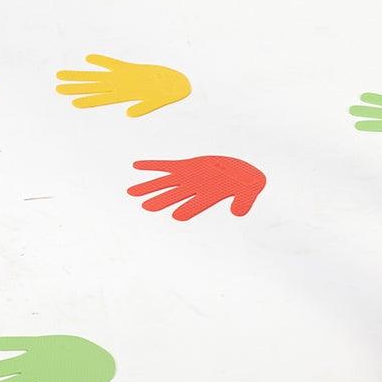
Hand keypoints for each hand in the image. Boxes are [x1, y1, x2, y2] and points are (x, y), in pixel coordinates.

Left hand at [56, 55, 189, 117]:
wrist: (177, 84)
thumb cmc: (169, 94)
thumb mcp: (157, 102)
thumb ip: (143, 108)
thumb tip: (129, 113)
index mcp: (125, 95)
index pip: (102, 98)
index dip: (88, 100)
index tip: (72, 101)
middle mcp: (120, 86)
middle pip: (93, 86)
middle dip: (75, 86)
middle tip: (57, 86)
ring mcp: (123, 77)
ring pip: (97, 76)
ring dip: (80, 76)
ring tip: (62, 75)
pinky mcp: (129, 69)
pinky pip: (112, 64)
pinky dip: (101, 61)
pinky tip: (88, 58)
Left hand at [128, 156, 265, 220]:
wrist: (242, 173)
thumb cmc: (248, 183)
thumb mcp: (250, 190)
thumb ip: (244, 201)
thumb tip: (238, 212)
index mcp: (210, 195)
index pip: (198, 204)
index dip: (189, 209)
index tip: (177, 216)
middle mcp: (194, 188)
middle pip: (175, 196)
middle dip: (160, 200)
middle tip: (145, 207)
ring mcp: (188, 178)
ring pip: (164, 183)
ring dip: (148, 187)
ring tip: (131, 192)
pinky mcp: (186, 166)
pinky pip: (165, 166)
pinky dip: (151, 165)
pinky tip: (136, 165)